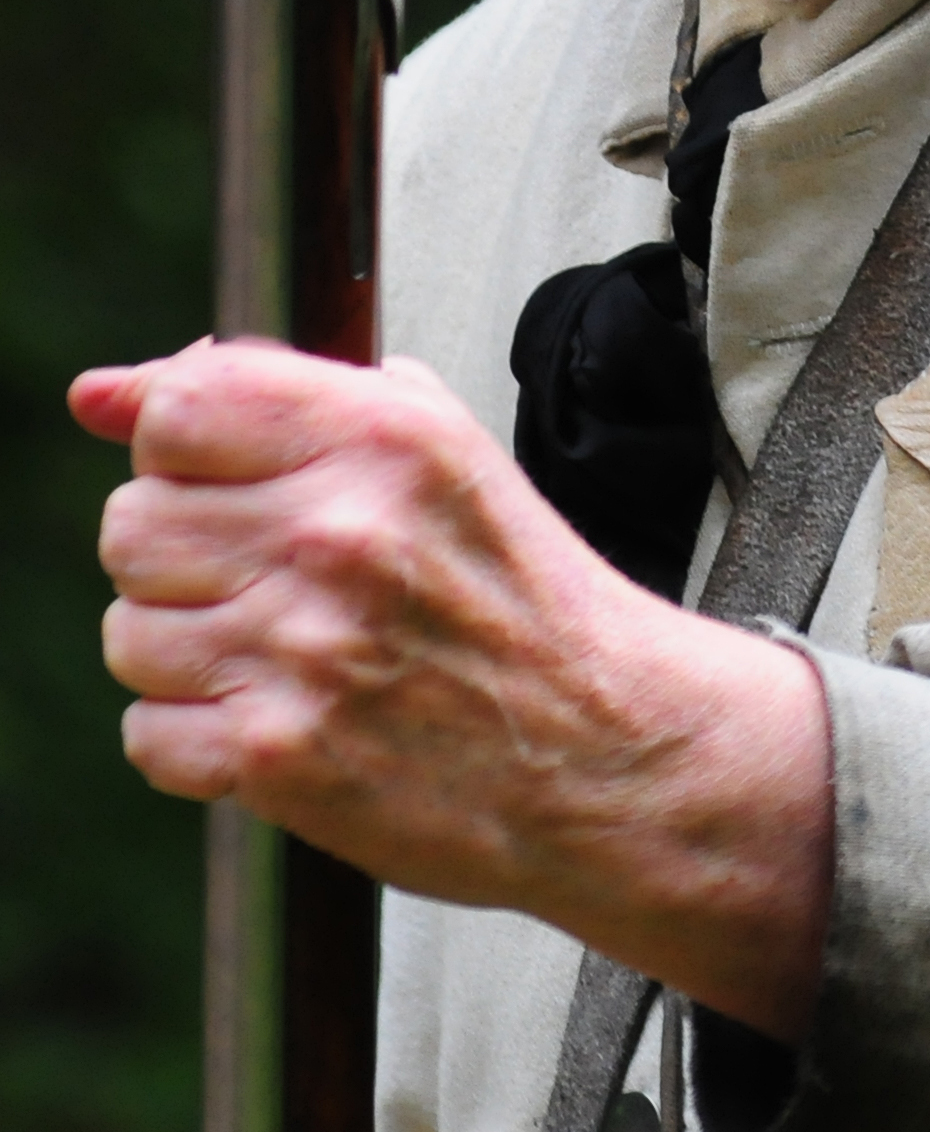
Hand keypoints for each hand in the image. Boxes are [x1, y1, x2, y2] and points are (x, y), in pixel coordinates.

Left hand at [69, 340, 832, 1042]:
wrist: (608, 747)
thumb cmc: (524, 599)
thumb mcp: (434, 449)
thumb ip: (276, 394)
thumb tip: (102, 392)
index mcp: (385, 439)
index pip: (178, 407)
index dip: (174, 447)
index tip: (210, 479)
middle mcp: (340, 532)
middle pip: (132, 523)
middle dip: (176, 558)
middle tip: (254, 580)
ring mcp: (306, 647)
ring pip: (127, 631)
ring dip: (183, 650)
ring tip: (273, 653)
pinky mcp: (281, 757)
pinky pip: (147, 733)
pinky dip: (194, 737)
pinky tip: (273, 716)